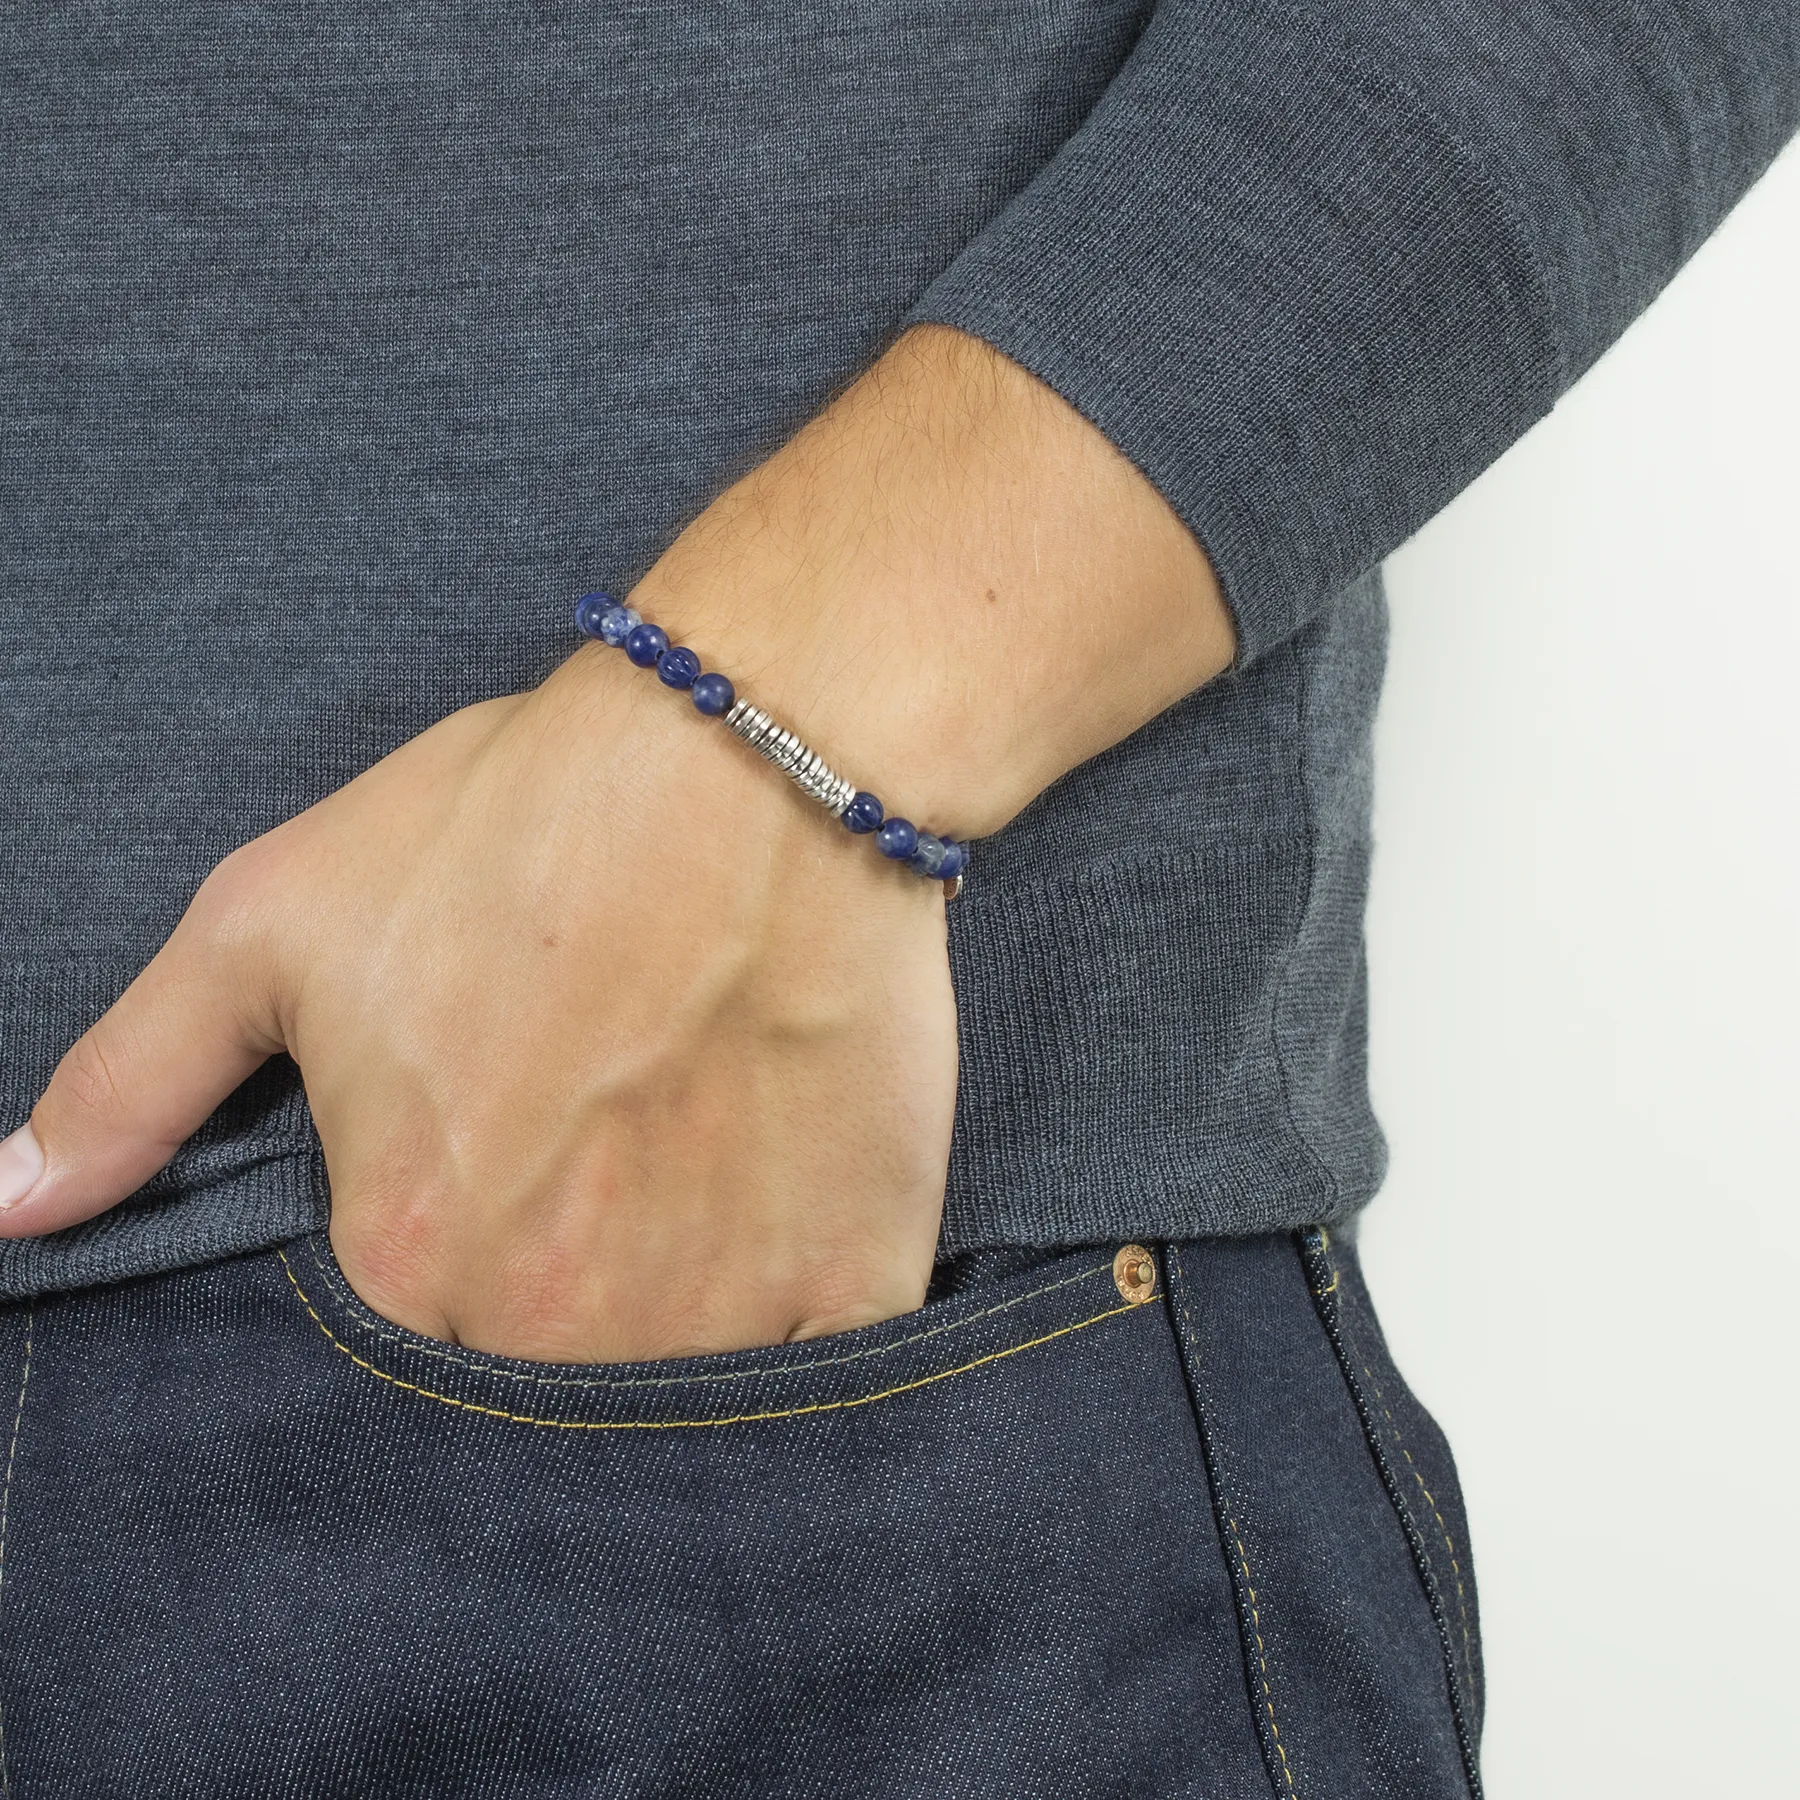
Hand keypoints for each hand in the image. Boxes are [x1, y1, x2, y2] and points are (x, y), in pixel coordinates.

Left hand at [0, 325, 1232, 1358]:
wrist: (753, 764)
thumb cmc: (520, 825)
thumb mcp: (277, 918)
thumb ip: (133, 1082)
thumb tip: (9, 1204)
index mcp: (408, 1257)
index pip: (388, 1366)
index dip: (437, 1275)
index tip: (482, 1198)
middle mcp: (556, 1326)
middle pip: (535, 1397)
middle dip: (549, 1313)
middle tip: (592, 1184)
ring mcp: (717, 1315)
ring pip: (672, 1408)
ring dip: (667, 1332)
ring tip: (680, 1197)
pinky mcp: (849, 1281)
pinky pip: (814, 1382)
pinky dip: (793, 1342)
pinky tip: (780, 1231)